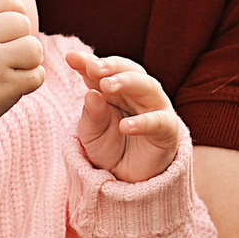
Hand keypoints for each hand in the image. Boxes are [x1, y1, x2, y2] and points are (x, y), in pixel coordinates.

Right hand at [0, 0, 47, 142]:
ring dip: (31, 58)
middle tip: (11, 52)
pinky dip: (31, 80)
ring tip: (17, 66)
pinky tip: (15, 84)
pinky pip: (37, 75)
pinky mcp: (5, 87)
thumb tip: (19, 5)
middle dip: (23, 36)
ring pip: (34, 48)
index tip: (12, 26)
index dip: (14, 10)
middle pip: (22, 22)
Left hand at [71, 53, 183, 182]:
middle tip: (93, 68)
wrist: (127, 179)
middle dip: (111, 66)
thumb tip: (91, 94)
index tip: (71, 58)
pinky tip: (125, 126)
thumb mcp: (91, 133)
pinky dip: (143, 122)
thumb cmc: (110, 148)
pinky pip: (159, 121)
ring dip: (127, 81)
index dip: (88, 62)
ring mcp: (155, 108)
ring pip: (147, 86)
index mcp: (115, 89)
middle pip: (129, 70)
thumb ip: (91, 114)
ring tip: (107, 85)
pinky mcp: (167, 129)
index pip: (103, 71)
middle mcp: (137, 93)